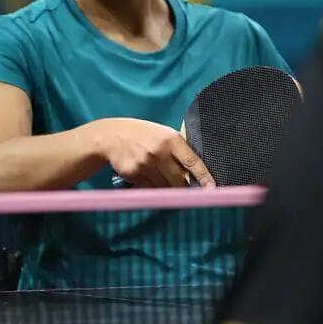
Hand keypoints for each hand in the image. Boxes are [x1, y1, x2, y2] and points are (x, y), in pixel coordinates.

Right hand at [86, 117, 213, 187]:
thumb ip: (178, 149)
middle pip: (179, 180)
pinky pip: (149, 188)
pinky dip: (153, 188)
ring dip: (168, 189)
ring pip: (164, 187)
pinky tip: (148, 178)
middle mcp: (158, 152)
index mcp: (170, 139)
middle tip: (187, 190)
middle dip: (184, 188)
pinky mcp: (133, 174)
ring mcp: (144, 164)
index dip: (204, 176)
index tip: (212, 189)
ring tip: (164, 182)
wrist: (110, 136)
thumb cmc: (142, 134)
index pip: (192, 161)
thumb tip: (196, 173)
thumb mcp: (162, 134)